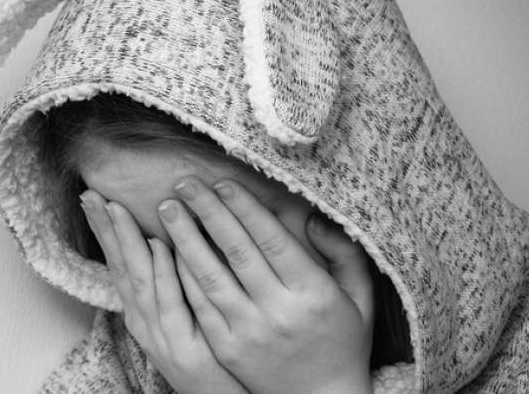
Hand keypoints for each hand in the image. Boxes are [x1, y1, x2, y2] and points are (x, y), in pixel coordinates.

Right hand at [79, 190, 247, 393]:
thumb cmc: (206, 353)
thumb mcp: (182, 313)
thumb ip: (173, 279)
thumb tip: (168, 239)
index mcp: (142, 312)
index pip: (118, 264)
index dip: (105, 232)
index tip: (94, 200)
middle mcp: (144, 321)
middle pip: (120, 267)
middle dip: (106, 230)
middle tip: (92, 196)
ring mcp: (161, 334)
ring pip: (139, 281)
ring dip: (127, 242)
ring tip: (117, 209)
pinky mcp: (184, 347)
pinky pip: (172, 303)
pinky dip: (164, 273)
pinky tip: (161, 246)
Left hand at [162, 176, 373, 393]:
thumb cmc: (343, 342)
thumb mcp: (360, 297)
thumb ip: (343, 253)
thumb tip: (314, 217)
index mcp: (314, 294)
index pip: (271, 239)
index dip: (244, 208)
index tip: (222, 181)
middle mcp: (279, 312)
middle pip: (236, 251)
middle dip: (207, 211)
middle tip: (184, 181)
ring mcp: (249, 332)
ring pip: (210, 276)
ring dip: (185, 238)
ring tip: (167, 208)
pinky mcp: (227, 349)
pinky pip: (200, 305)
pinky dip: (183, 275)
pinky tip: (169, 251)